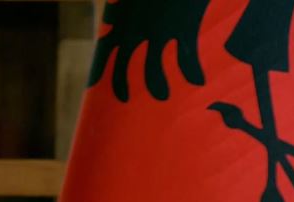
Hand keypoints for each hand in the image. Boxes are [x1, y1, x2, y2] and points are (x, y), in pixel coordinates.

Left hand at [89, 0, 208, 101]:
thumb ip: (124, 10)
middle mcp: (137, 29)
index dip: (103, 70)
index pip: (107, 51)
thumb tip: (118, 17)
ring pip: (153, 67)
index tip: (96, 87)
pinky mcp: (183, 26)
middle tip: (125, 101)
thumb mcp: (129, 1)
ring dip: (158, 85)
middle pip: (124, 65)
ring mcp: (159, 30)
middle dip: (122, 84)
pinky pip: (185, 55)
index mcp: (122, 21)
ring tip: (163, 97)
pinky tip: (197, 81)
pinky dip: (190, 71)